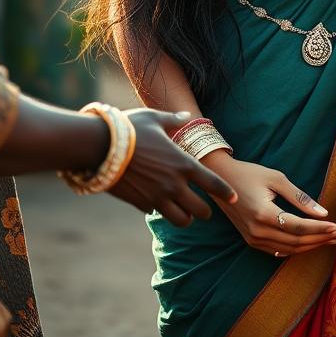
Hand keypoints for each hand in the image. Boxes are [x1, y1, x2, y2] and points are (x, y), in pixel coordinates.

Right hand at [108, 109, 236, 225]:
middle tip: (204, 208)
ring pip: (180, 220)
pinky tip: (155, 200)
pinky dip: (158, 209)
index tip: (234, 197)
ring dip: (185, 217)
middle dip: (204, 211)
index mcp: (183, 164)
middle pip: (200, 211)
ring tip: (184, 211)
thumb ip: (174, 120)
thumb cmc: (131, 128)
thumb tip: (186, 116)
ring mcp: (157, 197)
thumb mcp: (156, 118)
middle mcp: (174, 185)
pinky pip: (155, 212)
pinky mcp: (140, 204)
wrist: (101, 146)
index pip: (213, 183)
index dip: (226, 192)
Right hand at [204, 153, 335, 256]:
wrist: (221, 180)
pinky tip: (308, 242)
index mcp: (264, 214)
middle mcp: (257, 231)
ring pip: (288, 249)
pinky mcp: (251, 241)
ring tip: (327, 238)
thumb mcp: (277, 179)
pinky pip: (277, 250)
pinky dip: (295, 248)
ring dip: (310, 245)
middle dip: (319, 239)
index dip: (320, 229)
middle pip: (295, 241)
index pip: (299, 227)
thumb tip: (323, 212)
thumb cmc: (250, 174)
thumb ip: (300, 197)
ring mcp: (252, 239)